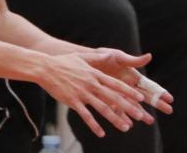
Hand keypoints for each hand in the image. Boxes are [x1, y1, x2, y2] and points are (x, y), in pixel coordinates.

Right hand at [34, 51, 156, 136]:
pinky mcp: (72, 102)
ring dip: (115, 119)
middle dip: (128, 107)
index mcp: (96, 74)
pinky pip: (85, 116)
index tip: (140, 98)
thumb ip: (98, 56)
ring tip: (125, 127)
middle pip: (114, 98)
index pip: (116, 84)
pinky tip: (101, 133)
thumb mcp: (83, 57)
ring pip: (102, 108)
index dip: (129, 92)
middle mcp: (92, 84)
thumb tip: (109, 54)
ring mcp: (83, 94)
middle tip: (140, 116)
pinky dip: (94, 125)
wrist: (46, 68)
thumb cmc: (64, 62)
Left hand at [82, 49, 174, 115]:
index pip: (149, 85)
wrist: (85, 62)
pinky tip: (129, 124)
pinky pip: (117, 110)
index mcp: (132, 75)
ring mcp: (118, 93)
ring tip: (150, 121)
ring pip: (132, 106)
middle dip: (157, 104)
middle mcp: (127, 85)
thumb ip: (133, 61)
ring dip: (141, 113)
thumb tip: (150, 56)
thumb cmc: (102, 57)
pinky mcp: (107, 98)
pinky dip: (123, 116)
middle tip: (169, 110)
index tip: (170, 98)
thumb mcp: (117, 57)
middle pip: (145, 97)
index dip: (160, 91)